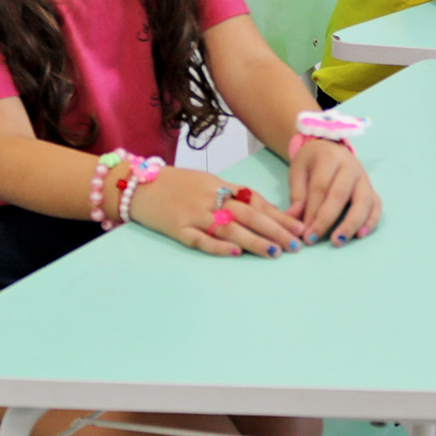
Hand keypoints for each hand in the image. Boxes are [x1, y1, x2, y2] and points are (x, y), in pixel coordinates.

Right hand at [127, 167, 304, 257]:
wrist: (136, 184)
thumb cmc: (174, 183)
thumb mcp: (205, 181)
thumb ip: (230, 194)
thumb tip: (261, 209)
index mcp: (219, 186)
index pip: (254, 201)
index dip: (278, 215)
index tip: (298, 227)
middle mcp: (210, 199)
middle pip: (247, 214)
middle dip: (274, 230)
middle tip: (295, 245)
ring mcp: (193, 214)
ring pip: (228, 228)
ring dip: (253, 241)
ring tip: (274, 253)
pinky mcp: (177, 229)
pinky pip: (200, 240)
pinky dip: (217, 247)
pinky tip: (234, 254)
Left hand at [288, 139, 380, 245]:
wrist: (329, 149)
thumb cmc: (312, 163)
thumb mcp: (298, 172)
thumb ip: (297, 195)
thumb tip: (292, 218)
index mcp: (329, 158)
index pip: (320, 188)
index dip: (311, 212)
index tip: (303, 231)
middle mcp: (351, 166)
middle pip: (341, 195)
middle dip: (326, 220)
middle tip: (313, 239)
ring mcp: (364, 178)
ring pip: (363, 202)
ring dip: (351, 224)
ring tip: (339, 241)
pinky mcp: (372, 189)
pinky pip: (376, 206)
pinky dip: (371, 221)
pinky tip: (360, 235)